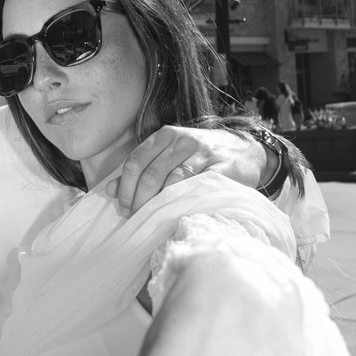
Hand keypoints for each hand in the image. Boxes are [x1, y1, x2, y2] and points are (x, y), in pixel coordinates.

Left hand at [114, 124, 266, 213]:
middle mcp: (183, 141)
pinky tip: (176, 214)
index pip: (135, 161)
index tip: (124, 207)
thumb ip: (141, 169)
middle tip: (136, 218)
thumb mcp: (169, 155)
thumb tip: (110, 189)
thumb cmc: (200, 156)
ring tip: (152, 220)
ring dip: (159, 205)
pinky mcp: (222, 168)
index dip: (125, 188)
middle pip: (151, 174)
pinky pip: (198, 188)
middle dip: (139, 200)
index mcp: (165, 135)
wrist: (245, 150)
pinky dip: (184, 203)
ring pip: (173, 181)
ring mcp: (203, 154)